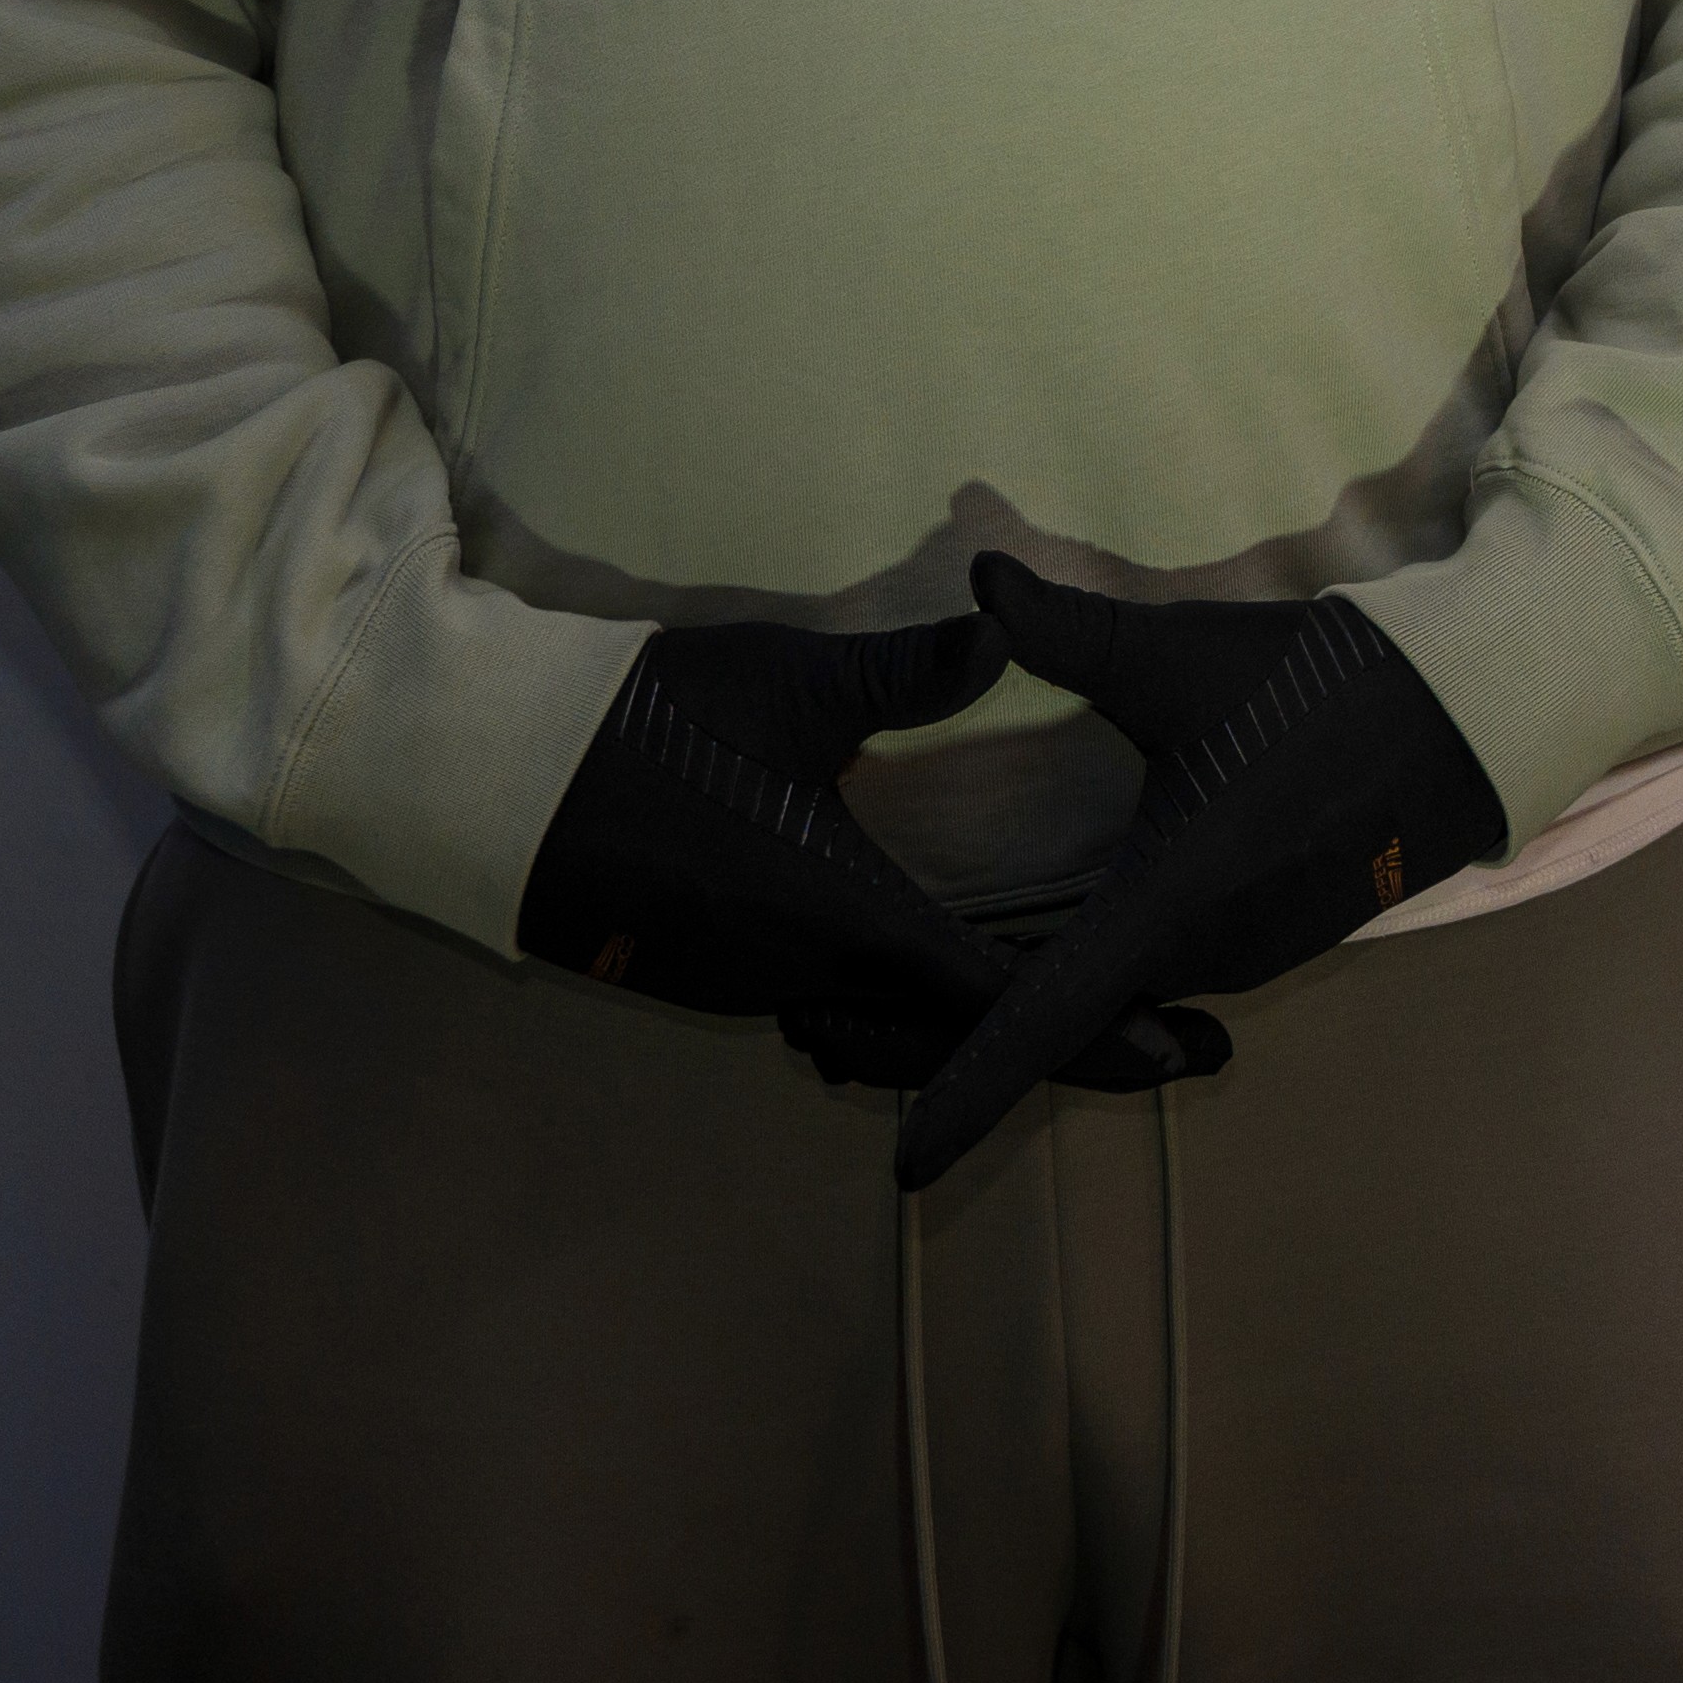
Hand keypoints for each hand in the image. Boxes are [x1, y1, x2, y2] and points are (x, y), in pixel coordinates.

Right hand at [515, 610, 1204, 1097]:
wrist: (497, 781)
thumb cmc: (649, 728)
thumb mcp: (788, 685)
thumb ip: (905, 673)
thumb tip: (1008, 631)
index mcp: (842, 915)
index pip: (996, 997)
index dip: (1097, 1026)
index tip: (1185, 1050)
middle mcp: (804, 975)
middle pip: (954, 1036)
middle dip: (1063, 1051)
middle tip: (1169, 1051)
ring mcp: (750, 985)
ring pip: (890, 1033)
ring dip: (978, 1037)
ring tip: (1072, 1026)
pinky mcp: (709, 974)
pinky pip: (833, 1014)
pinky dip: (903, 1017)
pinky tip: (934, 987)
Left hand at [889, 557, 1510, 1192]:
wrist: (1459, 715)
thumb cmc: (1317, 686)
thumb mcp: (1181, 656)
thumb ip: (1069, 631)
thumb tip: (976, 576)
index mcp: (1168, 905)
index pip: (1046, 1020)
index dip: (968, 1090)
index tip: (902, 1162)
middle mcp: (1199, 956)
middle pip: (1058, 1026)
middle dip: (946, 1039)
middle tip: (829, 1041)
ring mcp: (1236, 957)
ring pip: (1103, 1009)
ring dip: (1012, 1017)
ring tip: (903, 1015)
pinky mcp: (1259, 939)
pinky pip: (1146, 986)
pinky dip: (1076, 995)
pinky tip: (1030, 976)